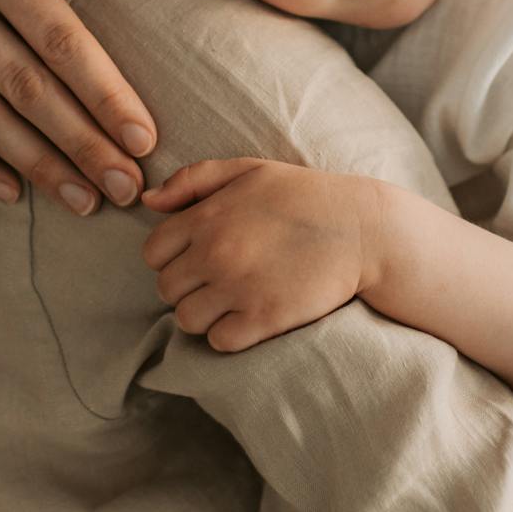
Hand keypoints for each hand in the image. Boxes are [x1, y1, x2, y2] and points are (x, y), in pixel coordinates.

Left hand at [141, 159, 380, 351]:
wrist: (364, 230)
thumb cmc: (304, 196)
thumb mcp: (248, 170)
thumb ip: (193, 179)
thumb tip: (148, 200)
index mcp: (208, 217)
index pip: (153, 253)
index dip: (171, 257)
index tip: (196, 256)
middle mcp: (216, 254)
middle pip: (167, 289)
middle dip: (186, 287)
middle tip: (216, 280)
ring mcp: (239, 289)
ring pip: (187, 320)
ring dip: (204, 314)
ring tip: (230, 301)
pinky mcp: (264, 319)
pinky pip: (219, 341)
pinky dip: (229, 334)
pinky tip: (248, 317)